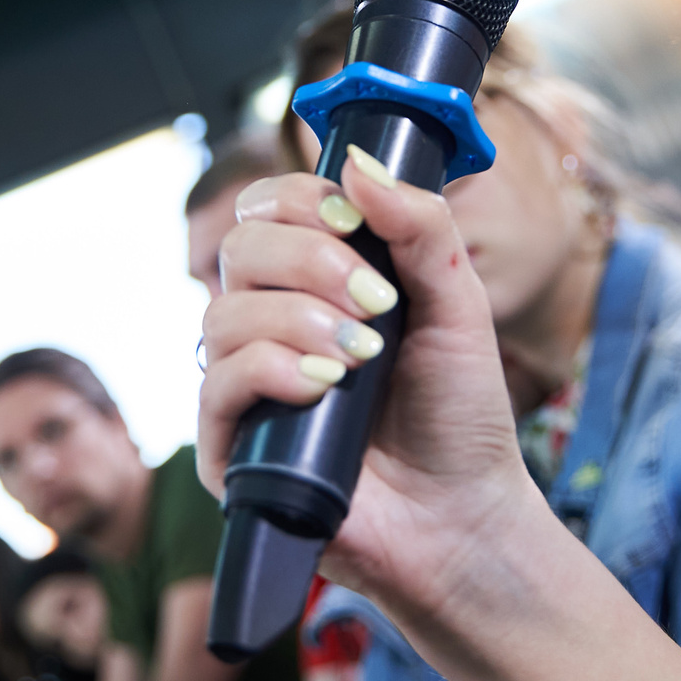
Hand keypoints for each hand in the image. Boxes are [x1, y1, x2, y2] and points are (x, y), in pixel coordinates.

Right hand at [197, 152, 539, 612]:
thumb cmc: (460, 413)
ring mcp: (245, 388)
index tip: (357, 226)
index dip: (302, 202)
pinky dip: (268, 370)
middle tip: (376, 305)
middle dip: (310, 262)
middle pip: (241, 249)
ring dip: (299, 321)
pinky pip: (215, 384)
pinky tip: (321, 386)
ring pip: (224, 315)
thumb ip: (419, 226)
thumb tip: (358, 165)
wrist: (465, 515)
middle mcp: (271, 326)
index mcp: (316, 283)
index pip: (270, 209)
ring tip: (361, 359)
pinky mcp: (229, 449)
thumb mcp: (459, 302)